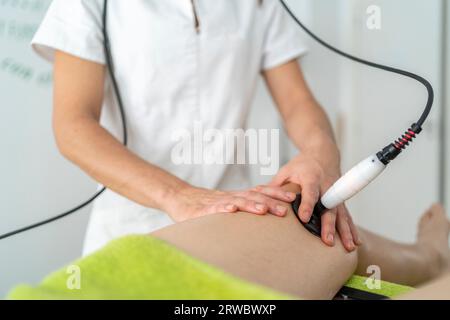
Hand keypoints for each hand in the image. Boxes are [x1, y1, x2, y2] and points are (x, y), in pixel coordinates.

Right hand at [166, 185, 296, 221]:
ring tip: (263, 210)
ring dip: (250, 205)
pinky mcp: (202, 210)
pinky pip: (213, 209)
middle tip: (284, 210)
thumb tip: (265, 215)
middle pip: (253, 196)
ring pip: (236, 201)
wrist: (179, 198)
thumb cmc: (205, 205)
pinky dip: (222, 208)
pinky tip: (231, 210)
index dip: (276, 193)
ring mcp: (216, 202)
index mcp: (237, 196)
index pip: (260, 191)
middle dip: (270, 202)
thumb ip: (243, 208)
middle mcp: (230, 197)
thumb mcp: (227, 205)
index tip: (293, 197)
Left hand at [270, 153, 360, 250]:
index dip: (307, 205)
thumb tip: (259, 199)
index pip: (310, 192)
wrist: (322, 154)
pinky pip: (347, 215)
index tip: (304, 218)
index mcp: (311, 177)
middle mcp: (326, 186)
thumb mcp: (286, 170)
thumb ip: (276, 185)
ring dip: (345, 231)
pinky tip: (355, 242)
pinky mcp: (341, 200)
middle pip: (329, 207)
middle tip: (327, 241)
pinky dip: (352, 229)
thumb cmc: (301, 165)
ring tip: (348, 248)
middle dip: (329, 225)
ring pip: (341, 214)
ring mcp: (336, 194)